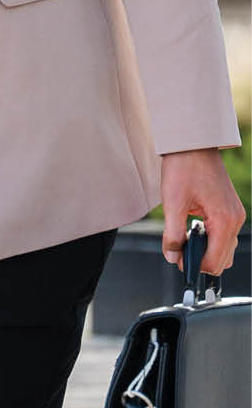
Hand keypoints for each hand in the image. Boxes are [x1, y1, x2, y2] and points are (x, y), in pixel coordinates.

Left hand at [159, 147, 246, 275]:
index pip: (215, 261)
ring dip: (206, 249)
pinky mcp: (230, 208)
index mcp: (224, 220)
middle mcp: (235, 219)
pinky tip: (192, 227)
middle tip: (179, 249)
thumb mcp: (173, 202)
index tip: (177, 260)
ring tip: (184, 237)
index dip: (194, 265)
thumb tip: (172, 257)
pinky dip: (210, 238)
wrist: (193, 142)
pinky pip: (223, 234)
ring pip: (224, 248)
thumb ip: (173, 234)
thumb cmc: (184, 166)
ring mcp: (234, 213)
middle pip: (223, 259)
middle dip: (201, 259)